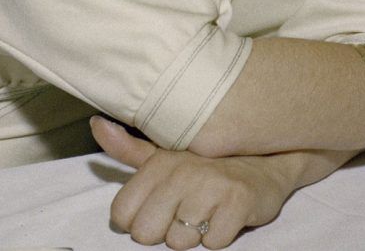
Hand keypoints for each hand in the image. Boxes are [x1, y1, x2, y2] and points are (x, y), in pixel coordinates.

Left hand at [92, 116, 296, 248]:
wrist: (269, 161)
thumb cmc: (210, 164)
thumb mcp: (166, 154)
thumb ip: (128, 149)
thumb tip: (95, 125)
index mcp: (159, 162)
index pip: (122, 215)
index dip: (139, 221)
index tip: (160, 209)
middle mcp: (182, 171)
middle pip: (146, 233)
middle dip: (164, 232)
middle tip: (185, 213)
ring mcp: (211, 186)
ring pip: (179, 242)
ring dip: (194, 235)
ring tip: (208, 212)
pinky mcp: (239, 202)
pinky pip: (213, 243)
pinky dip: (220, 236)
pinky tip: (226, 216)